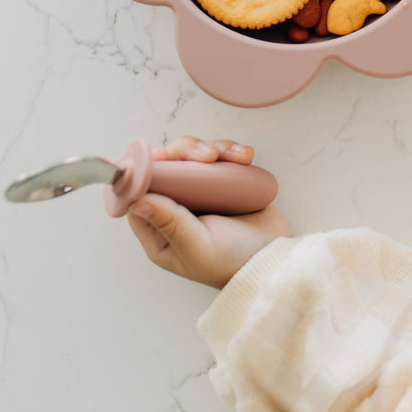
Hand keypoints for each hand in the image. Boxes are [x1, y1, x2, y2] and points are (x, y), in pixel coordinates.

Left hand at [126, 137, 290, 288]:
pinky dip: (230, 150)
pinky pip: (218, 156)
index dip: (146, 170)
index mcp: (160, 231)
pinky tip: (243, 156)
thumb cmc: (233, 263)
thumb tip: (136, 201)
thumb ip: (169, 223)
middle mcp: (175, 209)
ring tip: (232, 157)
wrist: (274, 259)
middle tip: (207, 157)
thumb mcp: (197, 247)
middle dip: (184, 152)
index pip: (139, 192)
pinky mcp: (222, 182)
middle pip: (167, 165)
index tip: (162, 160)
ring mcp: (199, 193)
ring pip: (192, 155)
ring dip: (211, 147)